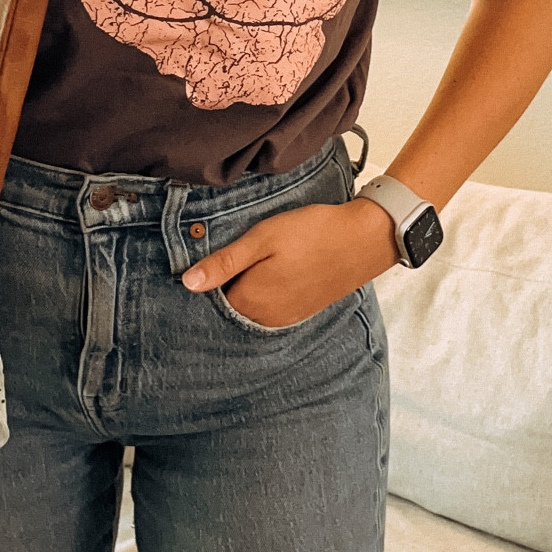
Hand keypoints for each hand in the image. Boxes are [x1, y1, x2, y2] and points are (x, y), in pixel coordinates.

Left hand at [182, 198, 398, 327]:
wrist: (363, 240)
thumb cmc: (311, 233)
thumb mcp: (262, 238)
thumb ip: (224, 263)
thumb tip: (188, 283)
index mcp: (250, 301)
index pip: (210, 301)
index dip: (205, 281)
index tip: (203, 260)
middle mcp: (265, 318)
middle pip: (229, 308)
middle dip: (222, 288)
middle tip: (224, 259)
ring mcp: (285, 317)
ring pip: (250, 309)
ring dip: (244, 291)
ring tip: (249, 263)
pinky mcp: (301, 311)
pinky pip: (269, 309)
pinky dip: (262, 295)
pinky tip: (270, 273)